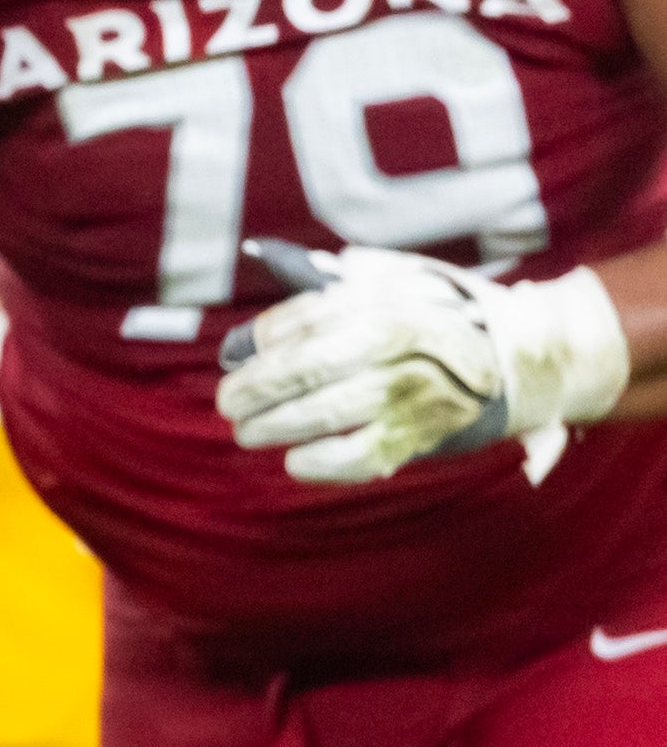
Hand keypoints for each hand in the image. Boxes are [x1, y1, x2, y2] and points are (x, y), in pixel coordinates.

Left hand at [217, 238, 631, 485]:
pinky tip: (296, 461)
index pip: (308, 318)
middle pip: (309, 366)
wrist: (518, 356)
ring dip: (277, 427)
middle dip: (256, 388)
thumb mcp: (389, 282)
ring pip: (329, 412)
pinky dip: (323, 464)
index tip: (231, 356)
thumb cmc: (433, 317)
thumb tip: (254, 286)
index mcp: (389, 298)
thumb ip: (325, 286)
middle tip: (229, 403)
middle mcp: (403, 341)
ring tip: (247, 431)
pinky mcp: (427, 432)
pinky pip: (364, 456)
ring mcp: (417, 389)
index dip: (262, 340)